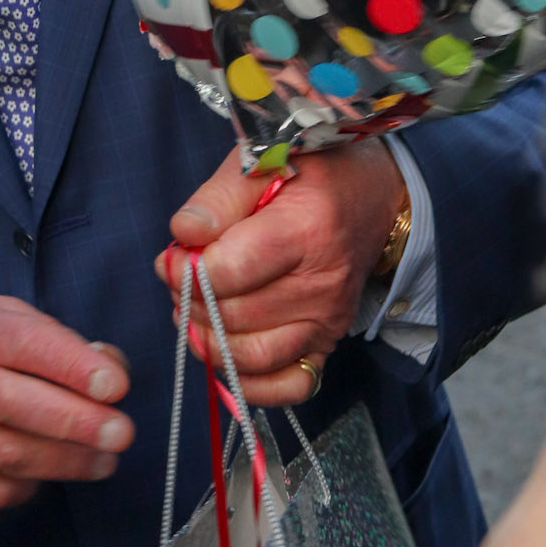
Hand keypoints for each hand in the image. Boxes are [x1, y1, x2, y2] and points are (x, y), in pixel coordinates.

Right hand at [0, 291, 133, 510]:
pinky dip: (23, 489)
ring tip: (104, 461)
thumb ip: (44, 333)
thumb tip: (104, 364)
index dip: (71, 364)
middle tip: (120, 434)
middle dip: (76, 422)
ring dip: (63, 462)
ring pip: (7, 454)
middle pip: (16, 405)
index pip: (22, 344)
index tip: (114, 383)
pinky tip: (48, 476)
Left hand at [155, 142, 404, 404]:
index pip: (230, 271)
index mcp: (306, 229)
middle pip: (234, 316)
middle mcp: (323, 284)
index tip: (171, 257)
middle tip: (178, 279)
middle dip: (190, 301)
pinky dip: (249, 382)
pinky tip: (224, 352)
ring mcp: (329, 320)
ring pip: (252, 357)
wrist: (374, 195)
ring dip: (209, 341)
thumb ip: (218, 198)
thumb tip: (184, 234)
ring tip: (192, 310)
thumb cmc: (310, 172)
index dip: (187, 271)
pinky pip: (289, 387)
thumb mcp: (261, 159)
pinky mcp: (329, 344)